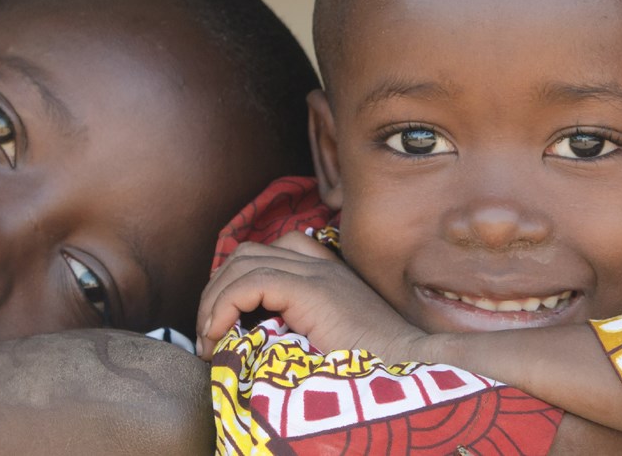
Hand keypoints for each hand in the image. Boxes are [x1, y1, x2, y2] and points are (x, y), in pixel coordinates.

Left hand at [196, 233, 426, 360]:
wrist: (412, 368)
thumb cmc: (374, 369)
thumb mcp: (329, 343)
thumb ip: (299, 332)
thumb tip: (250, 347)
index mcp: (328, 274)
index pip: (269, 253)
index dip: (235, 284)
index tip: (223, 329)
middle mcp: (321, 265)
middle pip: (248, 252)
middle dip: (217, 289)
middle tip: (209, 334)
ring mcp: (317, 272)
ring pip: (242, 261)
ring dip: (214, 299)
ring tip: (210, 339)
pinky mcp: (311, 289)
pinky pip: (248, 283)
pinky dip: (223, 307)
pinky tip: (220, 337)